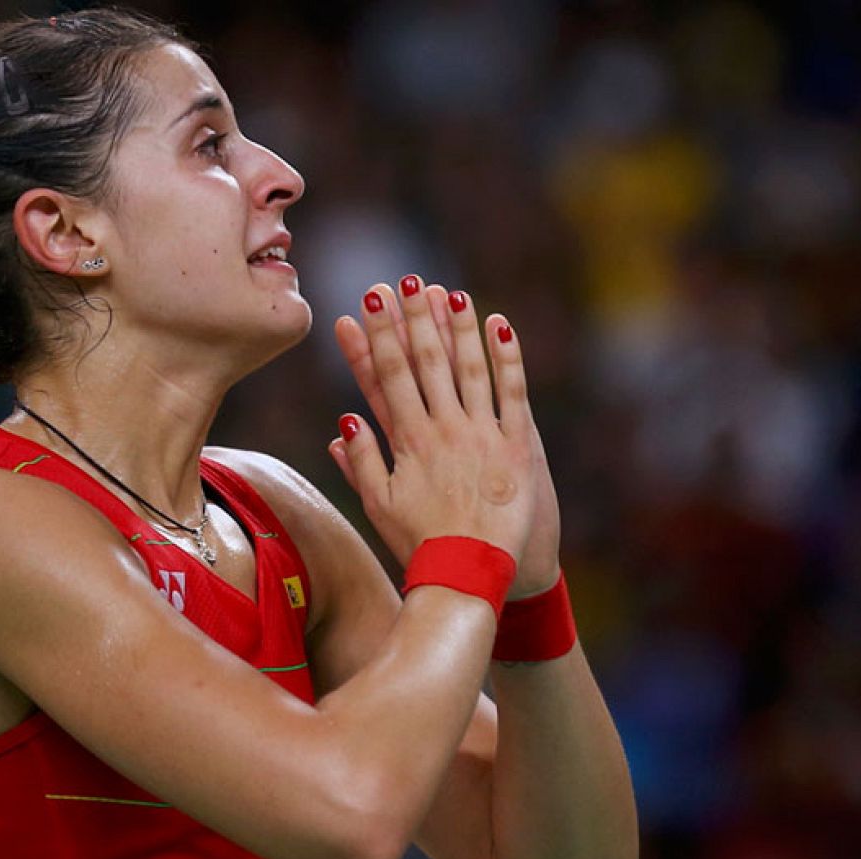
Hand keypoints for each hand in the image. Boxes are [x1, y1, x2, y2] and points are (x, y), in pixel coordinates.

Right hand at [329, 276, 535, 565]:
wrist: (470, 576)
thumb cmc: (422, 544)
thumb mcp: (379, 506)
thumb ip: (359, 461)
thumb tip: (344, 419)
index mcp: (407, 442)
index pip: (387, 376)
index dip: (377, 335)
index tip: (367, 302)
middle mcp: (442, 431)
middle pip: (425, 363)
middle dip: (412, 317)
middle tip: (404, 279)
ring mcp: (481, 436)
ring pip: (467, 367)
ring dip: (456, 326)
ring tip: (447, 291)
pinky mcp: (516, 446)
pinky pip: (512, 392)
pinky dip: (506, 356)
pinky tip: (498, 323)